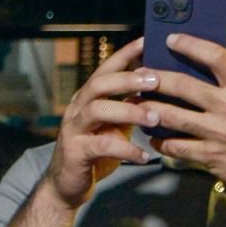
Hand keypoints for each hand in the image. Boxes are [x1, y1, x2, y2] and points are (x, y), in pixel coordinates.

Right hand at [46, 38, 158, 209]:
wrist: (66, 185)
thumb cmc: (95, 152)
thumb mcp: (114, 124)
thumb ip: (129, 106)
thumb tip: (159, 87)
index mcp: (88, 98)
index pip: (106, 69)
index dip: (125, 54)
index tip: (147, 41)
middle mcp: (77, 108)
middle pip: (99, 84)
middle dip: (127, 79)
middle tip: (155, 79)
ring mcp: (74, 129)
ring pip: (98, 110)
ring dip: (129, 111)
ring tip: (154, 117)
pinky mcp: (75, 152)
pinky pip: (102, 146)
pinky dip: (126, 150)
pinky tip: (145, 156)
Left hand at [138, 33, 225, 201]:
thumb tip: (217, 68)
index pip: (216, 57)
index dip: (191, 45)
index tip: (171, 39)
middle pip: (183, 86)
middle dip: (156, 78)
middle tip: (139, 75)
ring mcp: (218, 133)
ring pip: (172, 116)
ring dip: (149, 109)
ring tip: (134, 104)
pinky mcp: (210, 156)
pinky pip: (175, 146)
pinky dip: (160, 141)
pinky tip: (153, 137)